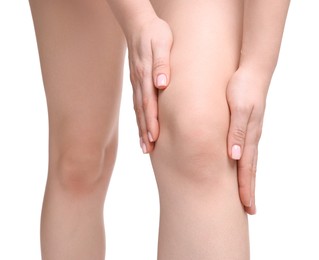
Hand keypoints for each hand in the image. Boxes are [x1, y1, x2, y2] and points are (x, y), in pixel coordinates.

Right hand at [125, 16, 172, 153]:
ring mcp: (136, 84)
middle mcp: (139, 83)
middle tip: (148, 149)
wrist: (139, 24)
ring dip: (141, 129)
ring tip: (145, 146)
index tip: (154, 137)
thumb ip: (161, 64)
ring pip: (138, 111)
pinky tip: (142, 128)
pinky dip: (139, 119)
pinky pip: (137, 104)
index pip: (149, 103)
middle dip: (145, 131)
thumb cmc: (155, 33)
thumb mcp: (162, 43)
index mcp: (146, 75)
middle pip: (142, 111)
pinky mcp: (137, 83)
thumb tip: (161, 84)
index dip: (151, 121)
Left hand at [226, 67, 270, 214]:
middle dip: (248, 189)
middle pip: (249, 169)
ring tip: (244, 192)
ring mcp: (248, 133)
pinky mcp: (245, 126)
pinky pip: (244, 150)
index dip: (245, 188)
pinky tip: (239, 166)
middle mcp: (249, 138)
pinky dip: (243, 164)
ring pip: (247, 161)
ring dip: (246, 179)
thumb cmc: (243, 88)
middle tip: (249, 208)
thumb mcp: (238, 108)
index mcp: (248, 136)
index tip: (246, 206)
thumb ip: (236, 132)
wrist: (252, 71)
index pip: (246, 168)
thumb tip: (234, 156)